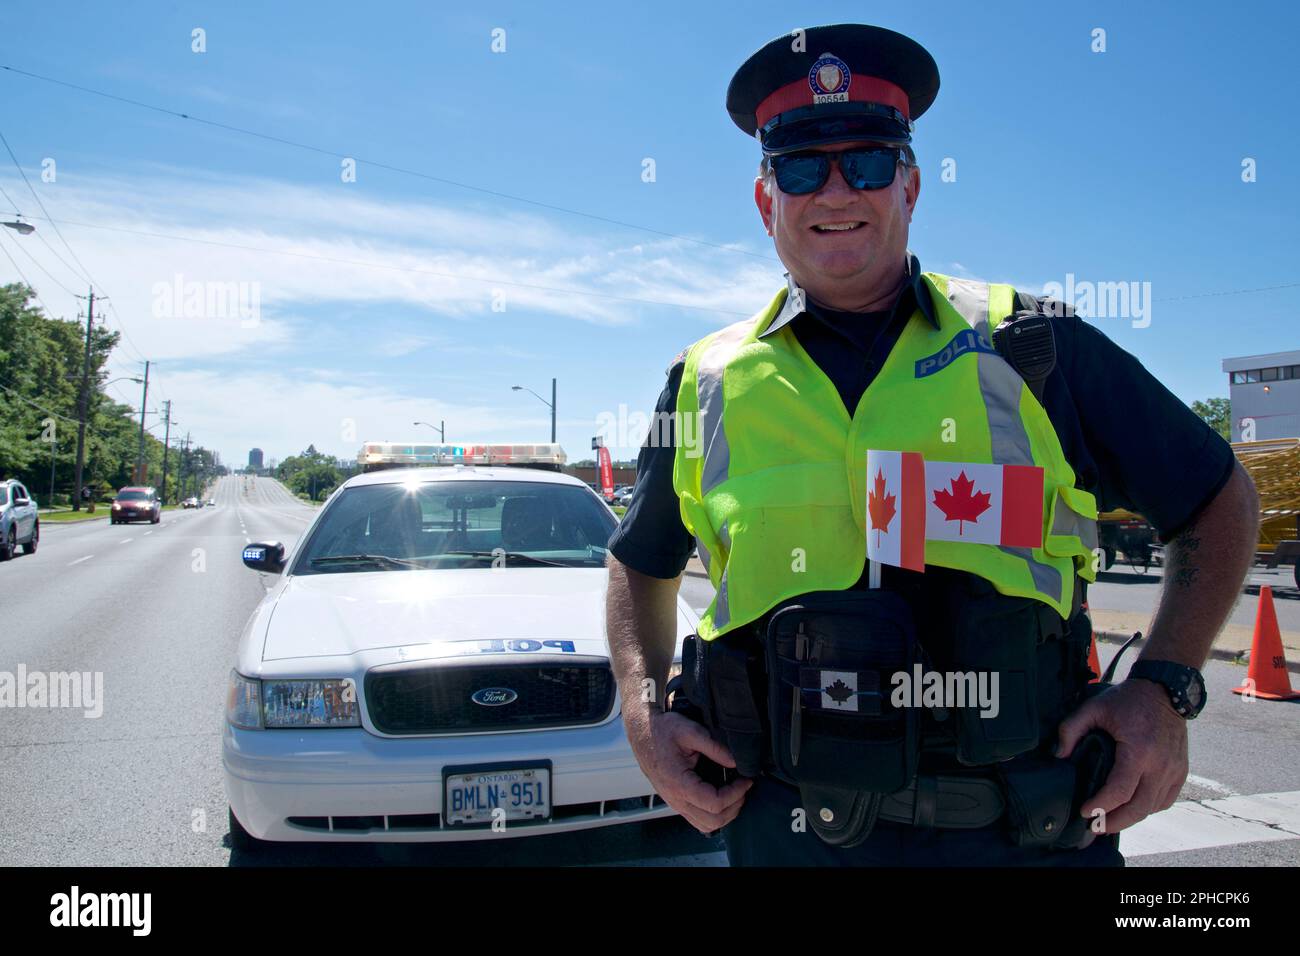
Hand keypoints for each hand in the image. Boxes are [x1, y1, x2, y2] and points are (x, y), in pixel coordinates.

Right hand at [628, 710, 752, 833]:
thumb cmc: (662, 730)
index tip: (745, 780)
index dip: (736, 794)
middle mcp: (675, 799)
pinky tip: (721, 797)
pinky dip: (713, 815)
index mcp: (679, 783)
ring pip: (706, 825)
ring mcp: (675, 803)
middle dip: (735, 806)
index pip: (715, 803)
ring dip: (725, 814)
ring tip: (735, 794)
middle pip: (713, 821)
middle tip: (743, 788)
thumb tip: (735, 762)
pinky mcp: (675, 801)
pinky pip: (697, 819)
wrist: (642, 733)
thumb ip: (715, 747)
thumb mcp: (690, 730)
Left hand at [1056, 678, 1188, 832]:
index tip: (1084, 812)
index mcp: (1139, 751)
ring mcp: (1174, 770)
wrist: (1165, 690)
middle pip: (1139, 808)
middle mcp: (1160, 765)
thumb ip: (1071, 729)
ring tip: (1110, 820)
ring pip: (1153, 807)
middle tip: (1096, 828)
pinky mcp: (1181, 771)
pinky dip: (1148, 808)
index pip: (1120, 791)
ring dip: (1131, 818)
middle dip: (1115, 822)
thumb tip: (1059, 755)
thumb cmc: (1129, 700)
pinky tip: (1132, 807)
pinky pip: (1166, 800)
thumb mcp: (1094, 707)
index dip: (1100, 806)